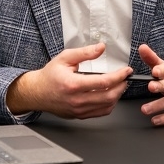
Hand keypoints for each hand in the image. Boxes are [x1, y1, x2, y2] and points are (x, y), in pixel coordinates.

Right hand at [6, 43, 131, 118]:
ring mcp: (78, 110)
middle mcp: (76, 100)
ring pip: (106, 107)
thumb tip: (101, 48)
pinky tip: (110, 95)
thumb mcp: (66, 58)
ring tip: (119, 85)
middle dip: (122, 86)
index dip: (119, 76)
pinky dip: (109, 105)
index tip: (126, 70)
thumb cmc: (50, 75)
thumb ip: (85, 52)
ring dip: (117, 96)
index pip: (103, 82)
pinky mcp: (79, 115)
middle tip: (125, 78)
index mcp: (73, 84)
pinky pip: (100, 113)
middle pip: (108, 97)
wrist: (37, 92)